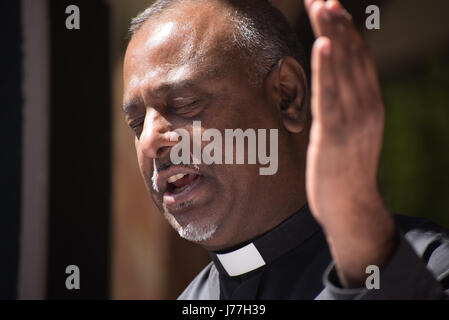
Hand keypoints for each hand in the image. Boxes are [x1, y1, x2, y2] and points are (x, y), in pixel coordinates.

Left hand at [304, 0, 395, 286]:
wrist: (350, 207)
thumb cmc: (343, 169)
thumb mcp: (345, 131)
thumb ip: (340, 105)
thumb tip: (326, 84)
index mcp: (369, 103)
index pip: (358, 58)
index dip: (344, 30)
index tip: (328, 6)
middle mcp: (367, 106)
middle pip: (353, 57)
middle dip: (337, 24)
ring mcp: (354, 120)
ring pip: (344, 70)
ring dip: (333, 36)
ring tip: (323, 6)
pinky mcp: (336, 135)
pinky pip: (332, 95)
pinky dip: (328, 68)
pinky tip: (324, 44)